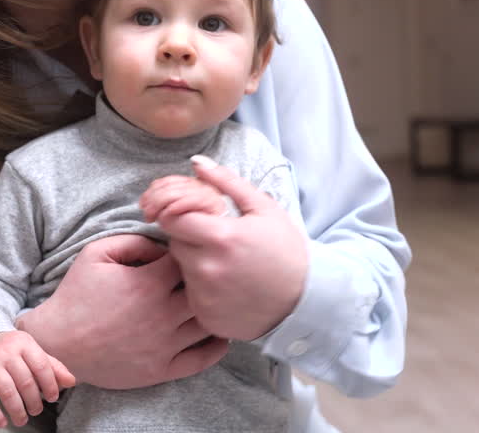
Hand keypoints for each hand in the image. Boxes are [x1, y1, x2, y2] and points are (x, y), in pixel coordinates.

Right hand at [0, 330, 74, 427]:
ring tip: (22, 419)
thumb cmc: (10, 350)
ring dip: (17, 410)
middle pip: (25, 382)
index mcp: (23, 343)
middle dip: (34, 401)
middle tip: (36, 410)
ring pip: (7, 391)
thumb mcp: (31, 351)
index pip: (41, 366)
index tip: (53, 398)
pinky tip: (2, 421)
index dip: (50, 385)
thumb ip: (52, 366)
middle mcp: (6, 351)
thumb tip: (71, 381)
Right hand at [16, 234, 227, 389]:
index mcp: (148, 283)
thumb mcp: (96, 253)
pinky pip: (203, 359)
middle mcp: (161, 315)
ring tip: (212, 302)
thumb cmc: (76, 295)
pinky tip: (216, 332)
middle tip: (202, 278)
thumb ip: (135, 241)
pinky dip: (217, 345)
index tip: (186, 255)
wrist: (57, 343)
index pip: (190, 260)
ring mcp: (164, 345)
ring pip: (210, 324)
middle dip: (207, 281)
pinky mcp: (161, 370)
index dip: (192, 254)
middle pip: (207, 291)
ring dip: (214, 310)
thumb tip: (165, 245)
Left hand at [155, 156, 307, 340]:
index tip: (197, 217)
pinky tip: (226, 285)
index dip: (182, 214)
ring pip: (180, 269)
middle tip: (216, 240)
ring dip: (194, 261)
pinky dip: (201, 288)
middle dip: (188, 236)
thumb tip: (195, 162)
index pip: (171, 218)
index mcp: (221, 237)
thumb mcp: (263, 208)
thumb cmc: (286, 250)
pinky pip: (190, 295)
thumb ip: (226, 182)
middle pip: (174, 243)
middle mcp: (208, 269)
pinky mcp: (206, 317)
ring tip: (224, 262)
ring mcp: (205, 296)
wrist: (306, 300)